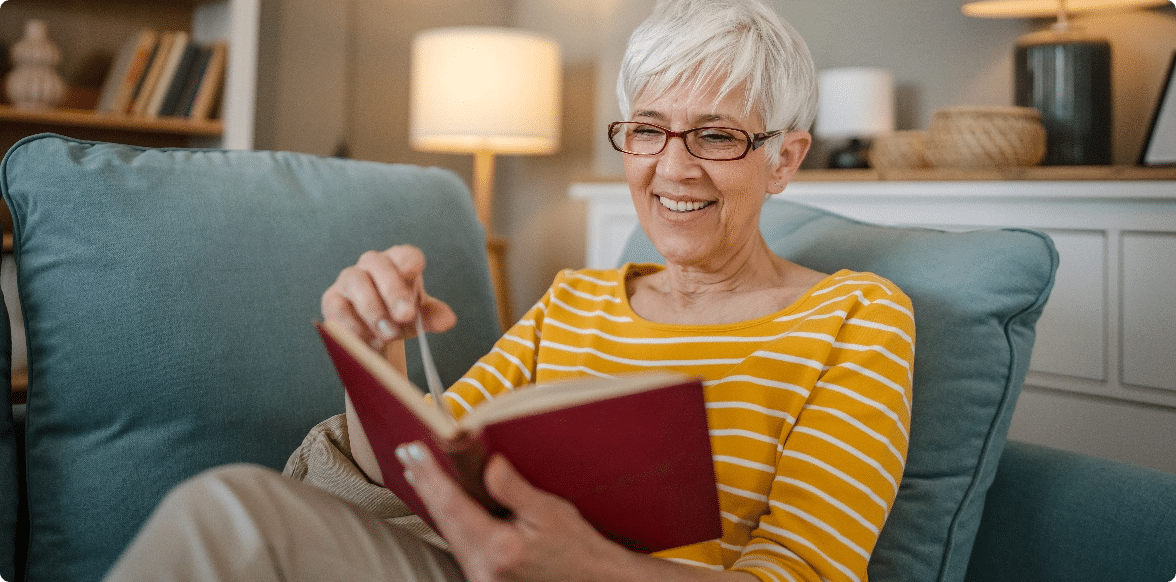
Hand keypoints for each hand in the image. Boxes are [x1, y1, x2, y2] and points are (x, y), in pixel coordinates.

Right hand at [321, 245, 456, 349]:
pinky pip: (338, 308)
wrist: (376, 332)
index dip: (409, 261)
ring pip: (356, 283)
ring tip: (388, 336)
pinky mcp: (332, 299)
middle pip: (379, 266)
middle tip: (406, 317)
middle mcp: (372, 264)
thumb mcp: (420, 315)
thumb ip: (433, 315)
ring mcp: (349, 279)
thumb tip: (448, 319)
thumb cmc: (400, 314)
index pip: (406, 254)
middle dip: (393, 292)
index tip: (413, 273)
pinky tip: (368, 342)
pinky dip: (353, 326)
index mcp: (399, 262)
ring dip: (373, 310)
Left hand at [396, 442, 629, 581]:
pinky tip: (442, 503)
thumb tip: (489, 465)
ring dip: (433, 500)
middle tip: (407, 454)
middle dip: (424, 484)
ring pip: (448, 532)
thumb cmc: (577, 547)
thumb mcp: (552, 513)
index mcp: (500, 548)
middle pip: (443, 519)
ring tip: (417, 472)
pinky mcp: (484, 578)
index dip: (431, 475)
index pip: (453, 505)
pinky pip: (459, 543)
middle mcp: (483, 568)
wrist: (594, 580)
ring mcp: (481, 577)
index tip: (414, 451)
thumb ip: (516, 490)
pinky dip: (448, 518)